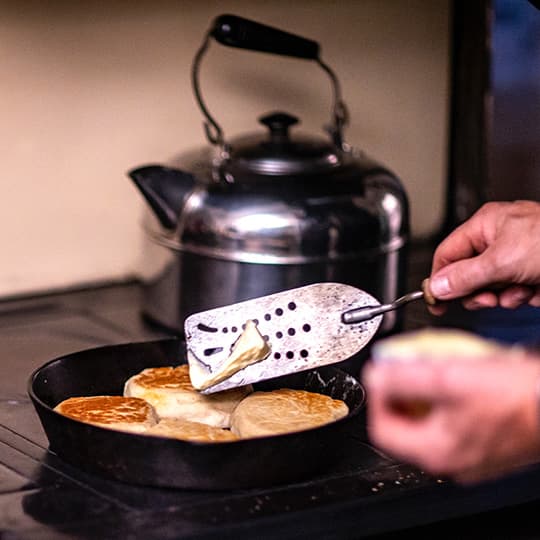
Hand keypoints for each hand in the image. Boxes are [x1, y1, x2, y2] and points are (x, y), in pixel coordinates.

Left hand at [362, 353, 539, 483]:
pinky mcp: (486, 436)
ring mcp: (470, 449)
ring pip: (430, 416)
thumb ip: (404, 378)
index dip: (377, 397)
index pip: (383, 429)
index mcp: (436, 451)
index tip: (381, 374)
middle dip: (401, 389)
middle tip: (404, 368)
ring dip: (425, 388)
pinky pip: (454, 414)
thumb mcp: (449, 379)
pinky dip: (449, 392)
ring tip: (431, 366)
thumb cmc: (518, 399)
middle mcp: (451, 457)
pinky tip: (458, 373)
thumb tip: (375, 375)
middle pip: (405, 421)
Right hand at [428, 201, 539, 312]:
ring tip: (518, 291)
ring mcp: (516, 255)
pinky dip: (522, 296)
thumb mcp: (502, 261)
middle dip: (479, 290)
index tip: (436, 301)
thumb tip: (437, 285)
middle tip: (486, 299)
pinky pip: (513, 290)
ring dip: (503, 295)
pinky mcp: (532, 270)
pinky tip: (534, 291)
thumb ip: (464, 275)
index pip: (447, 254)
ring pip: (491, 285)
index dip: (439, 278)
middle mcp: (498, 238)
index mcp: (485, 225)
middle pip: (468, 273)